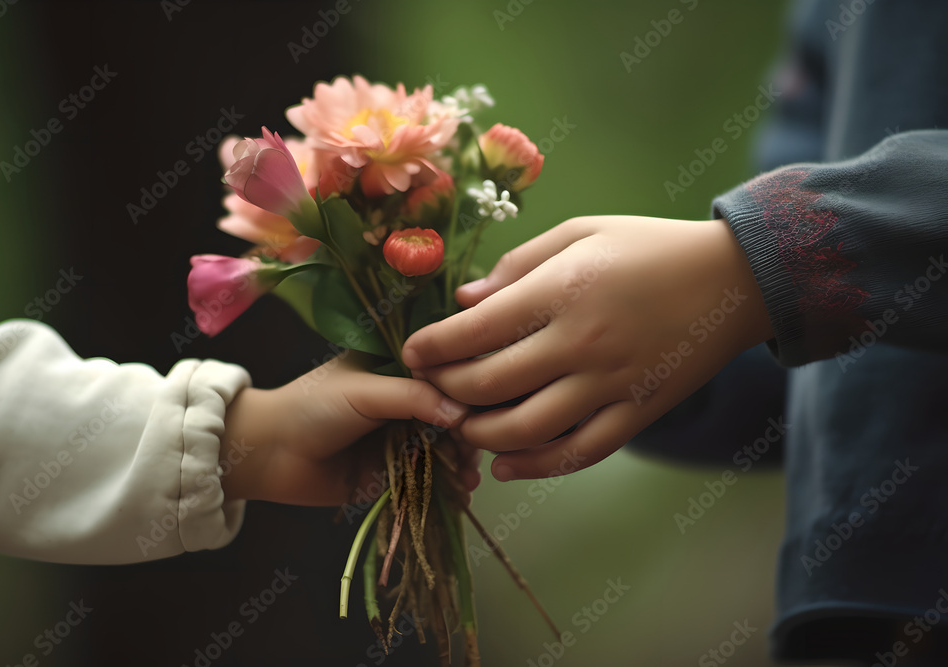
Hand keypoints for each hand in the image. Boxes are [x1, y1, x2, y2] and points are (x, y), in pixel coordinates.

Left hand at [219, 353, 478, 504]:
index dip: (469, 390)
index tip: (487, 406)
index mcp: (400, 366)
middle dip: (469, 434)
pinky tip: (460, 493)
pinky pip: (432, 479)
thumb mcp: (366, 391)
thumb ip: (414, 398)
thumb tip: (463, 414)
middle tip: (475, 451)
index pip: (448, 374)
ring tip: (468, 476)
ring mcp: (404, 437)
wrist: (271, 455)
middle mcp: (407, 400)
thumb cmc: (312, 407)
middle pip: (454, 415)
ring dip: (463, 463)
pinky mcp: (398, 472)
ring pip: (447, 449)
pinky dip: (449, 487)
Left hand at [402, 216, 772, 481]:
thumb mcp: (581, 233)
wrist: (734, 280)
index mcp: (565, 290)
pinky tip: (505, 466)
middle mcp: (583, 342)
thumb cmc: (648, 247)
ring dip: (479, 433)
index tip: (411, 352)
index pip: (477, 329)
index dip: (433, 346)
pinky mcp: (637, 413)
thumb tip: (465, 302)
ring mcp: (612, 384)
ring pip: (528, 428)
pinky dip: (537, 466)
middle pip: (491, 383)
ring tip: (458, 424)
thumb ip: (518, 265)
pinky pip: (580, 453)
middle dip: (446, 389)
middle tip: (427, 387)